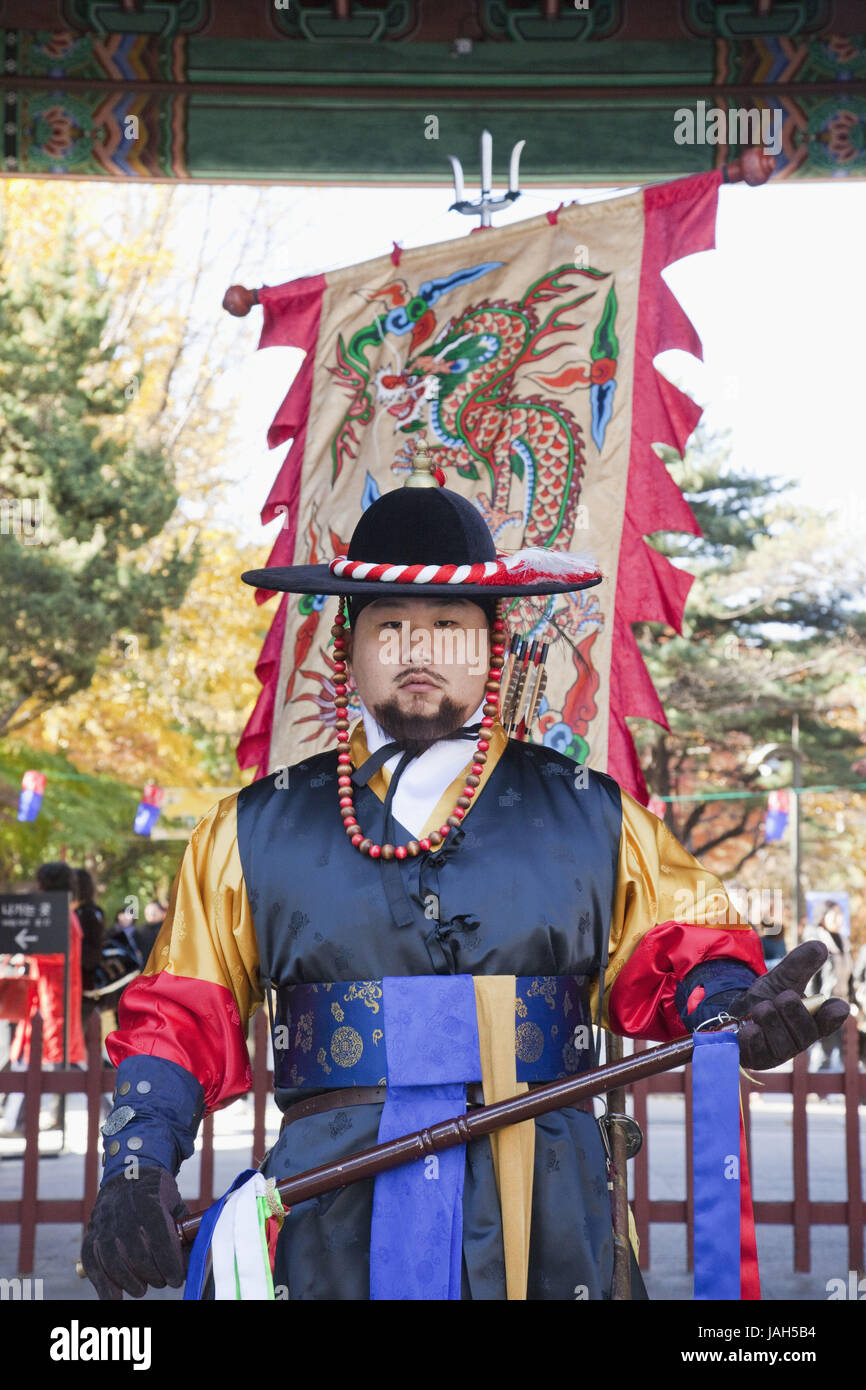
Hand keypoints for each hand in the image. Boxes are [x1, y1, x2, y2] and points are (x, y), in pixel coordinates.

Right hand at [81, 1166, 188, 1299]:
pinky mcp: (91, 1237)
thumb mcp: (175, 1204)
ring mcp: (105, 1227)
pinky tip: (115, 1297)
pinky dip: (103, 1285)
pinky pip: (93, 1265)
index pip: (161, 1242)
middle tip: (162, 1281)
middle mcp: (125, 1216)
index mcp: (151, 1205)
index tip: (177, 1279)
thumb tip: (194, 1263)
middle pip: (139, 1258)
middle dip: (154, 1276)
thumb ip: (184, 1232)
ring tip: (142, 1288)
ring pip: (116, 1265)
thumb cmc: (158, 1194)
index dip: (170, 1266)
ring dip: (131, 1283)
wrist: (129, 1174)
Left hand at [729, 940, 849, 1069]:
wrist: (732, 1012)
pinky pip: (758, 1050)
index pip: (830, 1021)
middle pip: (805, 1031)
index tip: (836, 1006)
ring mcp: (779, 1054)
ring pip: (782, 1041)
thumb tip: (820, 946)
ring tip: (760, 1009)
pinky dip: (752, 1035)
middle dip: (791, 1008)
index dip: (833, 1015)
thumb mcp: (780, 979)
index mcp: (811, 1021)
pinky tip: (748, 1028)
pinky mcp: (758, 1061)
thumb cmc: (764, 997)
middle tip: (781, 996)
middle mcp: (799, 1041)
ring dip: (769, 1018)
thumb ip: (798, 964)